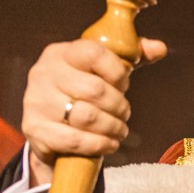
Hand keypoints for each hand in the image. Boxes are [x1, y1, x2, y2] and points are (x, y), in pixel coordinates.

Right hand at [21, 37, 167, 184]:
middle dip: (119, 105)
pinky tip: (109, 143)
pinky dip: (100, 144)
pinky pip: (76, 140)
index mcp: (60, 52)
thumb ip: (132, 58)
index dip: (118, 72)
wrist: (49, 128)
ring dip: (113, 127)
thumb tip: (159, 48)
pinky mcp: (35, 129)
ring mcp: (35, 101)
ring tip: (120, 130)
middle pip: (95, 90)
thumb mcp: (105, 72)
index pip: (95, 53)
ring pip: (88, 117)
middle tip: (125, 113)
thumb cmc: (81, 93)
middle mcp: (43, 73)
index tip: (124, 85)